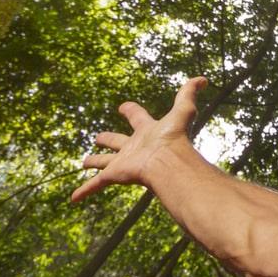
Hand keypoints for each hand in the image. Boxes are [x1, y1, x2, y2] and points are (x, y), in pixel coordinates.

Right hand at [71, 77, 207, 202]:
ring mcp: (124, 162)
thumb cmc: (175, 137)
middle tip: (98, 137)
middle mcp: (135, 147)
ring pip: (105, 162)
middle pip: (118, 141)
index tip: (124, 106)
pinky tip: (73, 198)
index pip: (138, 118)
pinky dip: (84, 190)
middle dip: (108, 139)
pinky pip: (96, 184)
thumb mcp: (184, 110)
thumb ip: (190, 93)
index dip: (131, 110)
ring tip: (84, 162)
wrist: (168, 162)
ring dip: (95, 162)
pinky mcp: (115, 174)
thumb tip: (204, 78)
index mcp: (147, 131)